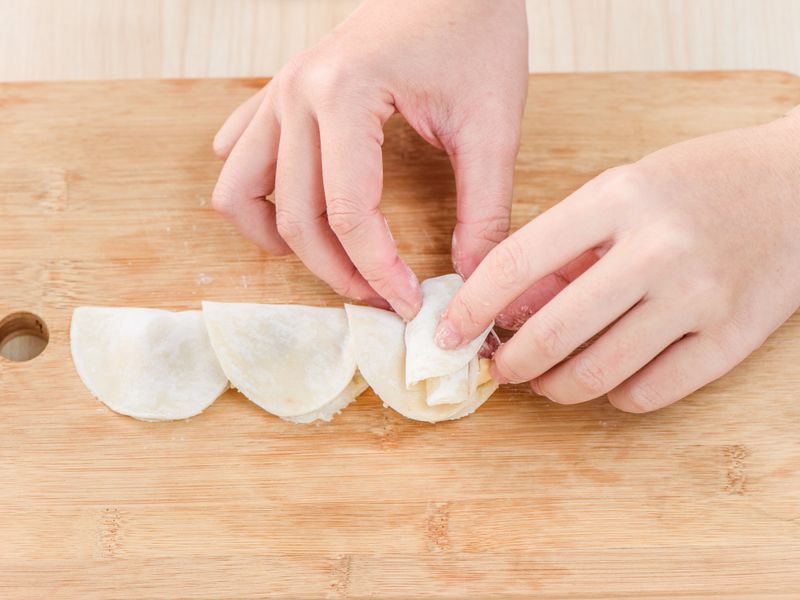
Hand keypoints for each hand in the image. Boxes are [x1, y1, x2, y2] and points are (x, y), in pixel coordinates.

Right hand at [211, 0, 528, 319]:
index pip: (350, 215)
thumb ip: (485, 205)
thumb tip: (473, 275)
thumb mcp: (493, 122)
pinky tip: (295, 211)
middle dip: (338, 272)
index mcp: (344, 95)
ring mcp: (280, 91)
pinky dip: (257, 196)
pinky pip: (241, 156)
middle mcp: (297, 94)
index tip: (409, 304)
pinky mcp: (281, 93)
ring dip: (278, 239)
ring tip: (330, 260)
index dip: (380, 273)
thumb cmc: (475, 30)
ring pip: (241, 192)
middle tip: (382, 298)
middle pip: (295, 216)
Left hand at [435, 109, 799, 411]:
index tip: (447, 333)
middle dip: (510, 363)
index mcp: (617, 199)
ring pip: (599, 373)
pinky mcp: (733, 337)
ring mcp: (700, 296)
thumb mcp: (621, 192)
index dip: (470, 306)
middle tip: (501, 369)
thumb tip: (507, 311)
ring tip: (545, 380)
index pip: (517, 262)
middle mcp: (657, 248)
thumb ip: (564, 249)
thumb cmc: (694, 185)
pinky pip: (650, 393)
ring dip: (555, 388)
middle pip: (553, 332)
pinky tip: (607, 380)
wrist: (798, 184)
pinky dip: (614, 396)